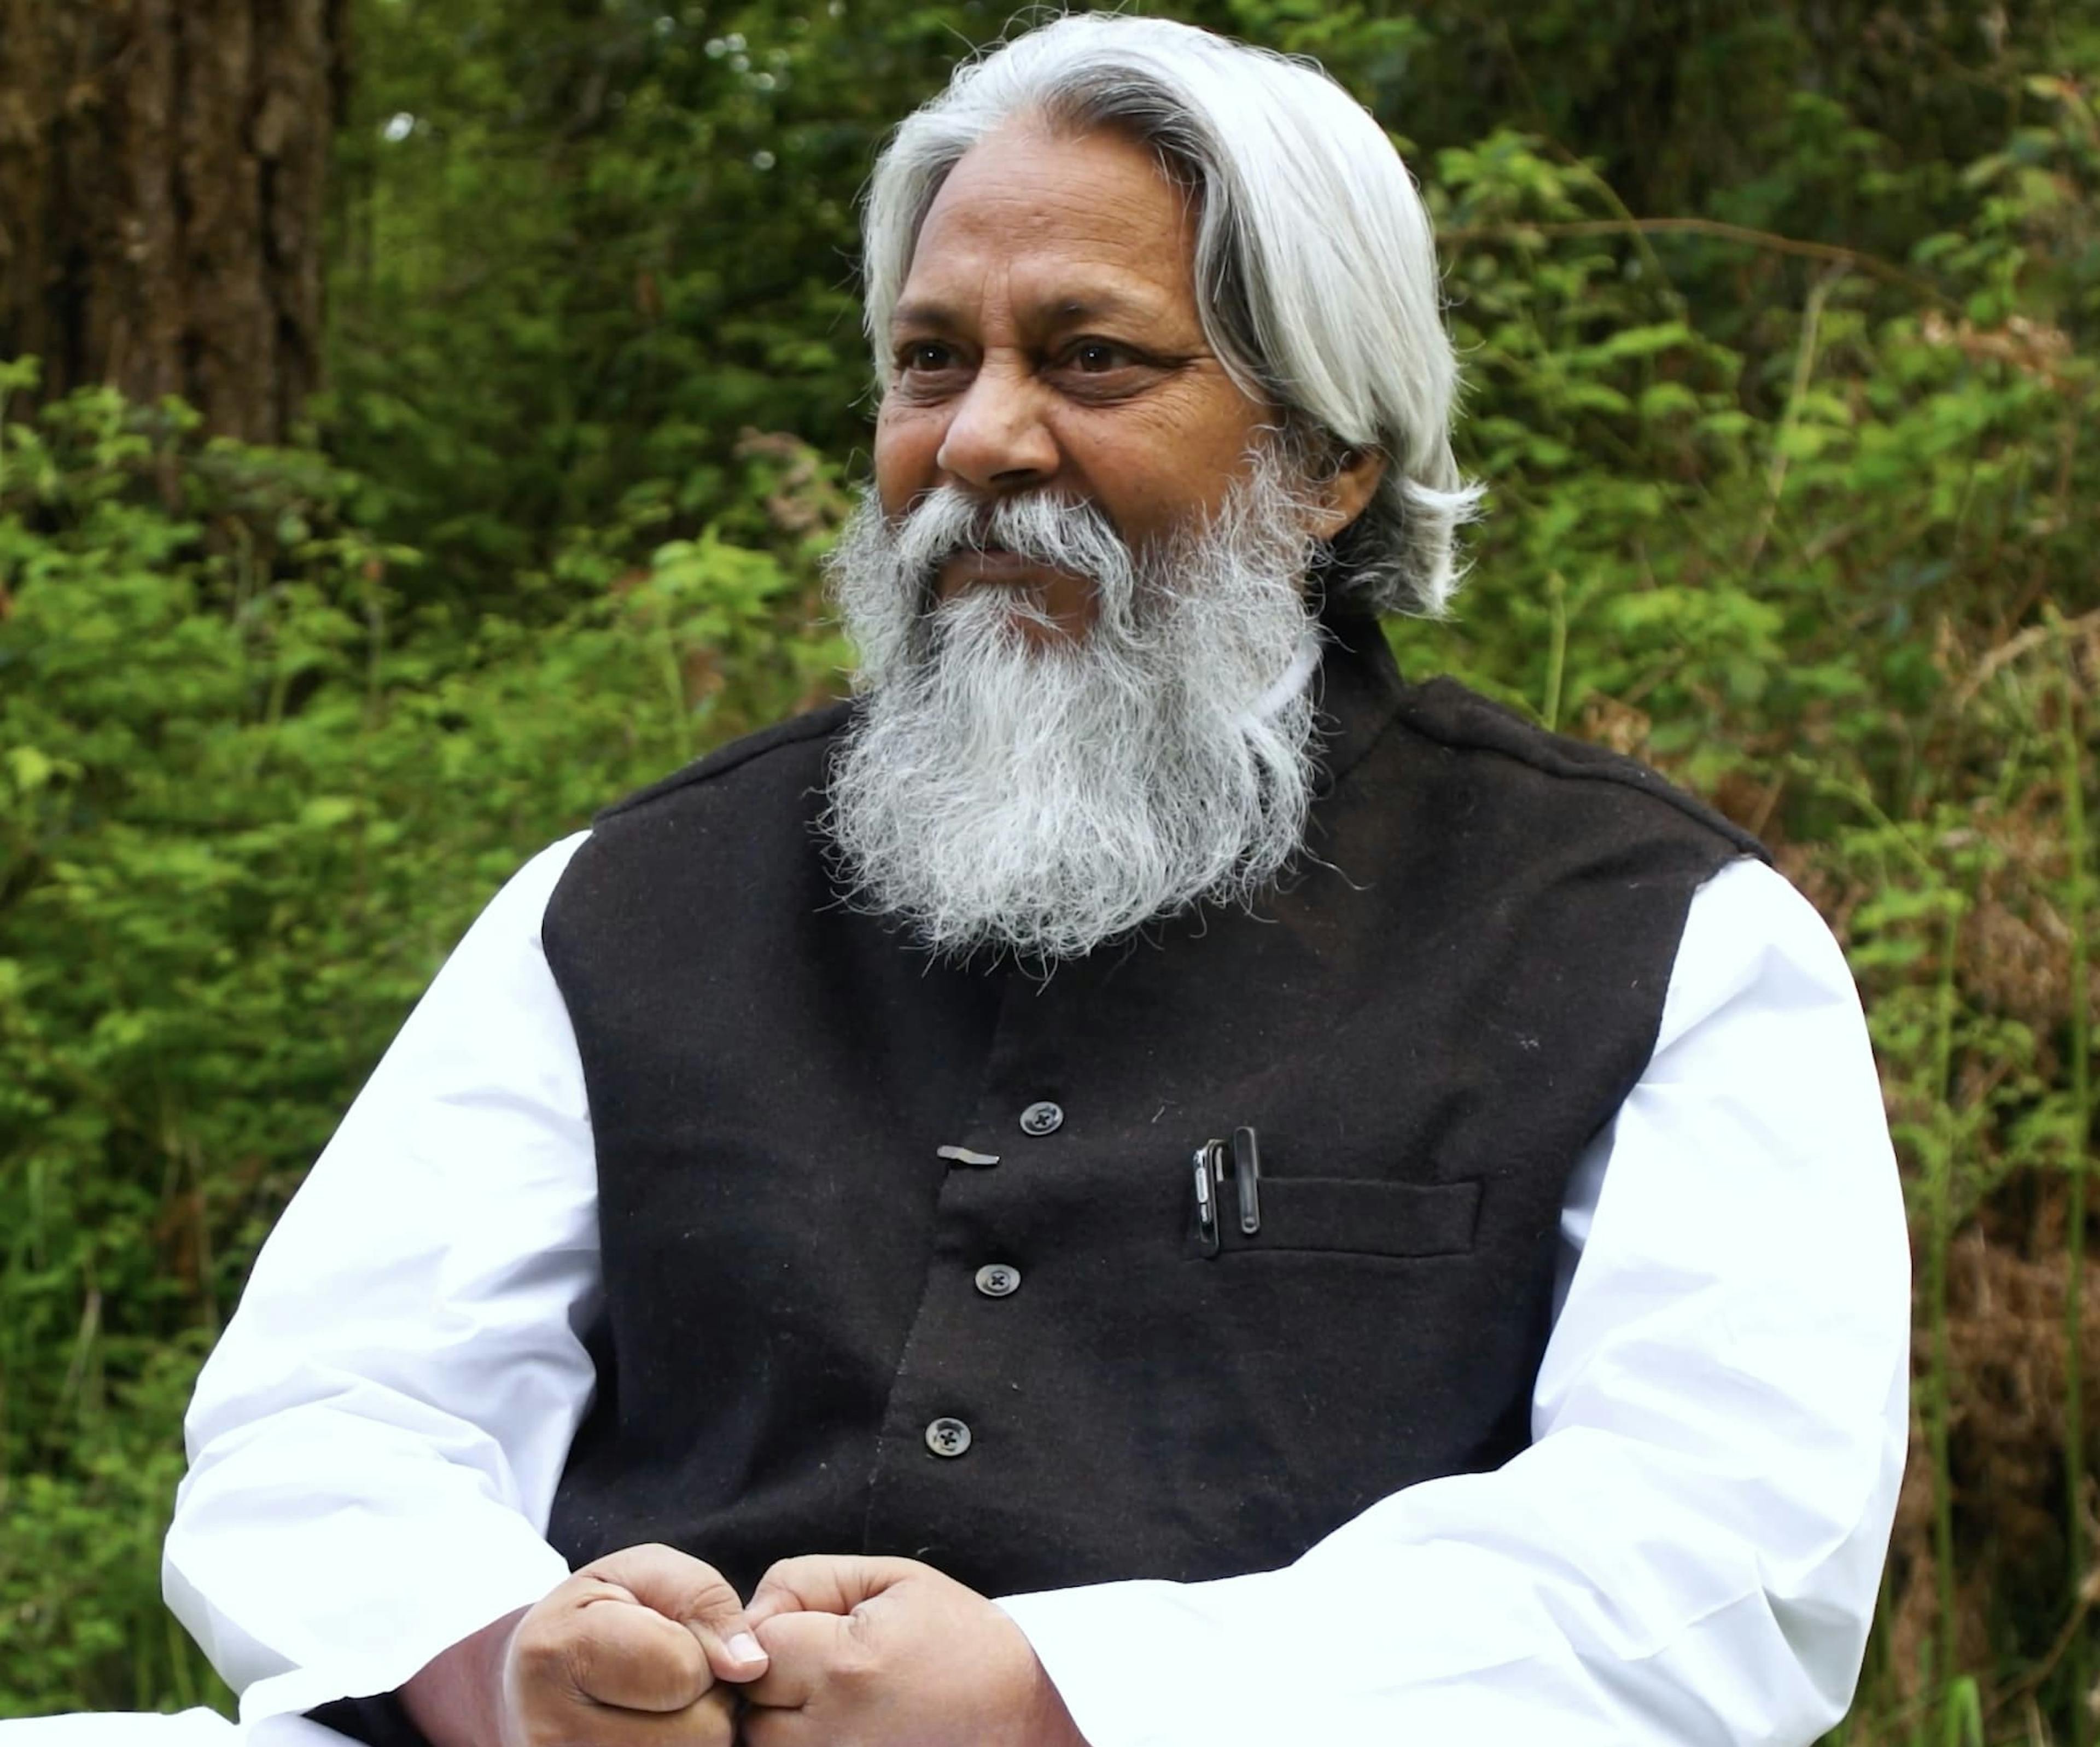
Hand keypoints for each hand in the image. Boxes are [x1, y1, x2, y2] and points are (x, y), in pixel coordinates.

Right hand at [400, 1543, 769, 1746]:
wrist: (532, 1679)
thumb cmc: (600, 1613)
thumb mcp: (646, 1574)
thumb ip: (704, 1600)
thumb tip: (750, 1665)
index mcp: (557, 1651)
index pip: (684, 1670)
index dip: (701, 1649)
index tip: (673, 1637)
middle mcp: (550, 1730)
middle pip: (701, 1731)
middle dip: (708, 1697)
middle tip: (674, 1675)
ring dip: (701, 1730)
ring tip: (666, 1703)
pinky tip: (660, 1728)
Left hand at [741, 1554, 1086, 1746]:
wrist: (1022, 1730)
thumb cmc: (967, 1649)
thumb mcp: (899, 1582)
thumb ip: (810, 1580)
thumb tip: (749, 1615)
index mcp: (848, 1666)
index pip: (756, 1641)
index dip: (782, 1626)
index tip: (820, 1630)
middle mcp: (832, 1732)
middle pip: (750, 1703)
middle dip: (778, 1678)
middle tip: (830, 1668)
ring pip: (764, 1744)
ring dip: (785, 1721)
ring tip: (842, 1702)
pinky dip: (807, 1744)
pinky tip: (846, 1728)